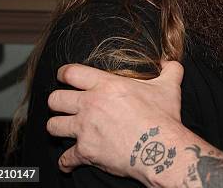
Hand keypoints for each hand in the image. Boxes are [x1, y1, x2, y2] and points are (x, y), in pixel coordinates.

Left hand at [46, 60, 183, 182]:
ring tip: (64, 129)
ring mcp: (85, 129)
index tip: (63, 77)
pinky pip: (65, 158)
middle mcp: (90, 104)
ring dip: (57, 127)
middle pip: (55, 99)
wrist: (160, 148)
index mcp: (106, 85)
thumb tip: (168, 60)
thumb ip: (169, 69)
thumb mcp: (169, 87)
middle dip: (56, 102)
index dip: (64, 74)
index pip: (71, 73)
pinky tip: (69, 162)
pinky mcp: (85, 152)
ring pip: (53, 126)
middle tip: (64, 105)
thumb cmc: (163, 117)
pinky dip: (66, 162)